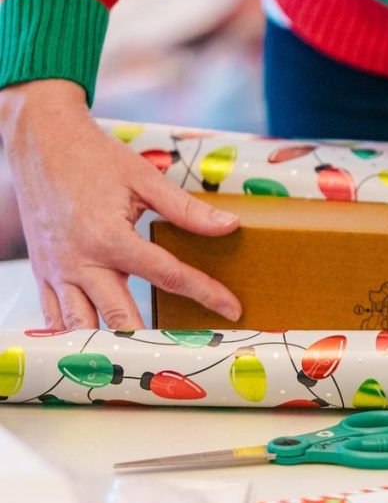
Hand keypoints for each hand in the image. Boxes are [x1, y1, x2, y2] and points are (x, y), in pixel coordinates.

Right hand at [0, 80, 241, 329]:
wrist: (39, 140)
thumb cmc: (93, 157)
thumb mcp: (144, 178)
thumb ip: (186, 210)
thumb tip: (230, 225)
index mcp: (110, 238)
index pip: (169, 276)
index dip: (206, 294)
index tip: (232, 309)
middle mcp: (80, 262)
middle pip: (121, 318)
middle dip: (153, 342)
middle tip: (188, 352)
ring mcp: (57, 272)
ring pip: (81, 328)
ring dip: (108, 348)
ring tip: (143, 361)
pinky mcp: (42, 273)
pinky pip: (55, 317)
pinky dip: (75, 335)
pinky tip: (97, 347)